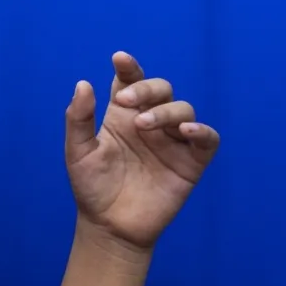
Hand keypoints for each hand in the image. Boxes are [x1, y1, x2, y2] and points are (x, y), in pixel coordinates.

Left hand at [65, 51, 219, 250]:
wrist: (109, 226)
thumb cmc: (92, 187)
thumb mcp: (78, 152)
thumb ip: (79, 119)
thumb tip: (84, 83)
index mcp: (122, 116)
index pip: (129, 82)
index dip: (129, 68)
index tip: (119, 59)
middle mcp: (150, 123)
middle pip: (161, 89)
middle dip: (147, 88)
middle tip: (127, 102)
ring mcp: (172, 141)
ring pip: (183, 110)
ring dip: (167, 111)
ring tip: (145, 125)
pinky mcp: (191, 162)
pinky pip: (207, 140)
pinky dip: (202, 132)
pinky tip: (186, 132)